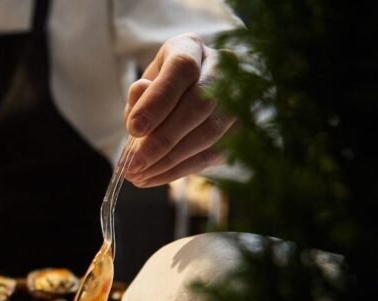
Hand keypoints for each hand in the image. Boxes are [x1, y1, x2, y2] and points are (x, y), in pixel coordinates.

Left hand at [124, 33, 234, 186]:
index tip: (133, 129)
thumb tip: (139, 111)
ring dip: (171, 160)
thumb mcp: (142, 89)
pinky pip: (214, 153)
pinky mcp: (243, 127)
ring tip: (140, 176)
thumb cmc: (159, 91)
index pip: (181, 69)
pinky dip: (182, 169)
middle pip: (199, 104)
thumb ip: (140, 99)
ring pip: (210, 132)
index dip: (158, 100)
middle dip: (163, 140)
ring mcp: (238, 96)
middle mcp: (221, 66)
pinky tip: (156, 177)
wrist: (186, 96)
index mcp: (190, 47)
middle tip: (134, 165)